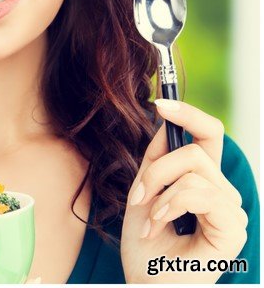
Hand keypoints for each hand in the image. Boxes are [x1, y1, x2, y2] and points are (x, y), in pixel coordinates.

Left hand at [121, 99, 247, 283]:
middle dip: (157, 168)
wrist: (145, 285)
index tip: (159, 102)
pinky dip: (170, 205)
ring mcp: (231, 211)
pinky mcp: (233, 229)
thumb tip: (167, 119)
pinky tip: (157, 225)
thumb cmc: (145, 248)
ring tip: (148, 219)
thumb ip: (157, 157)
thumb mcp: (144, 191)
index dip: (188, 113)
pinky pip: (199, 193)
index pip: (209, 135)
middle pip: (195, 149)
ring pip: (195, 169)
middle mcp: (223, 193)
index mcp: (206, 182)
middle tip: (138, 195)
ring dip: (160, 191)